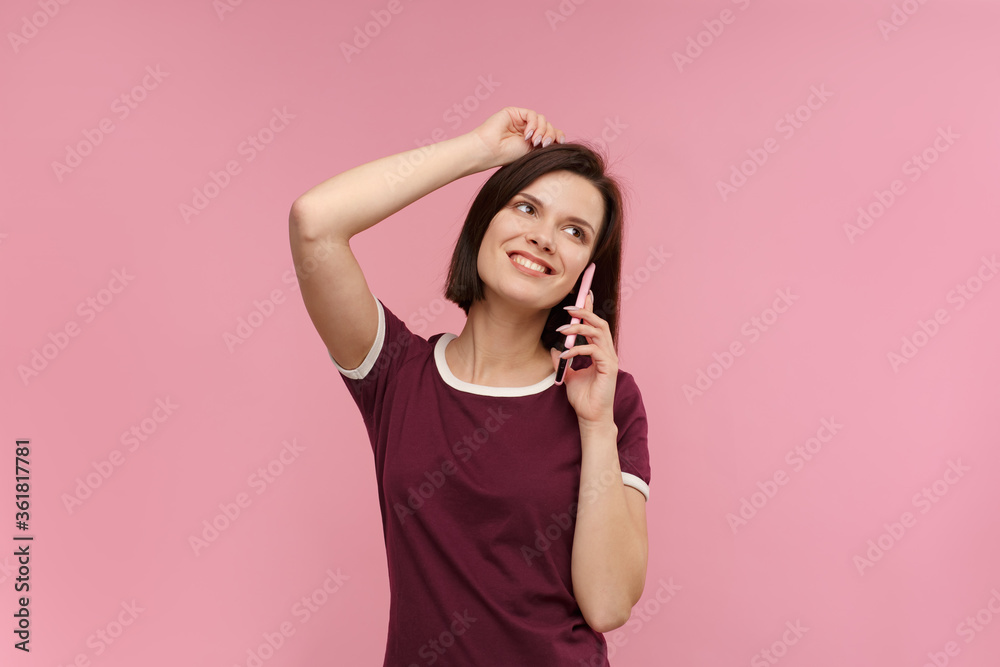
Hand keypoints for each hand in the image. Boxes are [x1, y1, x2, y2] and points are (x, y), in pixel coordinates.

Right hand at [468, 107, 566, 169]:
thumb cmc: (507, 156)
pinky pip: (532, 114)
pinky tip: (528, 135)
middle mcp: (527, 129)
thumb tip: (563, 138)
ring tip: (535, 142)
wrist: (490, 152)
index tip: (561, 142)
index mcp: (532, 140)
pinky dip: (533, 124)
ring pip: (542, 119)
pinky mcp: (514, 112)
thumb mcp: (532, 152)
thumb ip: (545, 144)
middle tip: (544, 145)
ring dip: (542, 131)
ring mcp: (520, 121)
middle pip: (548, 126)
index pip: (550, 133)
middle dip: (550, 135)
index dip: (558, 136)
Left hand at [549, 290, 617, 425]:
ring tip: (563, 329)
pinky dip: (578, 349)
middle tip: (569, 308)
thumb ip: (564, 361)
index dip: (590, 310)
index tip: (582, 296)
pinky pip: (593, 350)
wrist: (591, 417)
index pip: (597, 326)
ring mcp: (610, 360)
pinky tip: (566, 354)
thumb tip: (554, 349)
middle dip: (585, 312)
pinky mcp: (608, 368)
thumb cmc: (583, 399)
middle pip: (600, 323)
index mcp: (600, 353)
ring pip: (598, 332)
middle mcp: (607, 353)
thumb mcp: (569, 376)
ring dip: (579, 327)